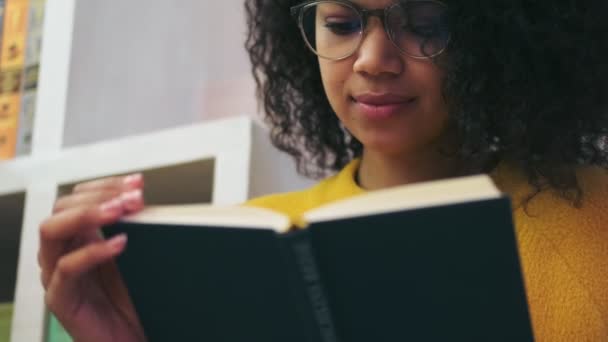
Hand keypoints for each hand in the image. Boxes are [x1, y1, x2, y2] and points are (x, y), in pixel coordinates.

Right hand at [39, 174, 146, 341]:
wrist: (131, 339)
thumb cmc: (134, 300)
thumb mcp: (136, 257)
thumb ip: (135, 229)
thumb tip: (145, 199)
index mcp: (80, 238)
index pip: (79, 197)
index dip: (106, 185)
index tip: (137, 182)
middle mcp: (64, 251)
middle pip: (62, 208)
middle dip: (99, 196)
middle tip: (133, 198)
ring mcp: (58, 275)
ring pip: (52, 231)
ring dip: (87, 215)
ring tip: (120, 212)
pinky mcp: (60, 299)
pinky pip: (65, 268)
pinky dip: (92, 252)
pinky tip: (120, 244)